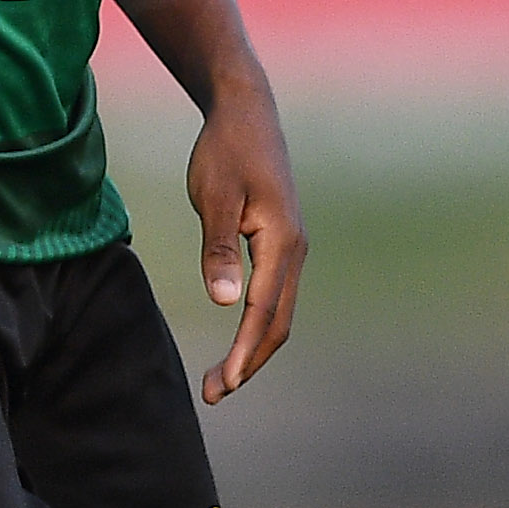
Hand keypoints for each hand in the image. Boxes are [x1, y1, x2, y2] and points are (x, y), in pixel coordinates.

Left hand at [186, 73, 306, 404]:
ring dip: (252, 349)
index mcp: (282, 241)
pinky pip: (274, 297)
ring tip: (219, 379)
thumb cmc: (224, 150)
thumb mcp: (213, 197)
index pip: (263, 310)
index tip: (224, 384)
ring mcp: (291, 249)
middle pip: (278, 323)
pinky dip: (256, 326)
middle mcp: (295, 250)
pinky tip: (234, 339)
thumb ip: (219, 249)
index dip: (243, 351)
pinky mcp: (281, 245)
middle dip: (248, 363)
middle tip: (213, 395)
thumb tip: (224, 303)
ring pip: (279, 314)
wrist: (246, 112)